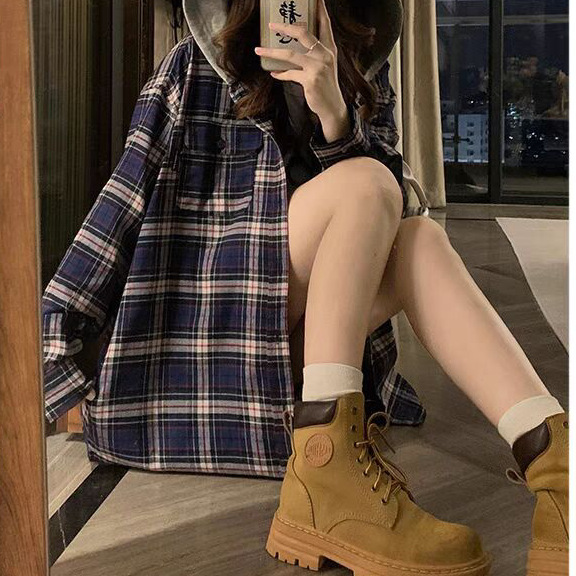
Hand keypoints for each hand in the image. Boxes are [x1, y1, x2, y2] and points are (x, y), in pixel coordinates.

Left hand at [254, 0, 350, 141]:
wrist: (332, 107)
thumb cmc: (326, 86)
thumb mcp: (324, 66)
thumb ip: (313, 54)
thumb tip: (293, 46)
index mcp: (329, 49)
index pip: (324, 24)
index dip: (320, 10)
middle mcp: (324, 55)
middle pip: (303, 33)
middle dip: (285, 26)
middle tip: (272, 24)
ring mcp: (317, 67)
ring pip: (290, 54)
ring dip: (272, 51)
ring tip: (259, 49)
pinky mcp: (310, 80)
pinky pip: (290, 73)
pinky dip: (280, 73)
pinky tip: (274, 73)